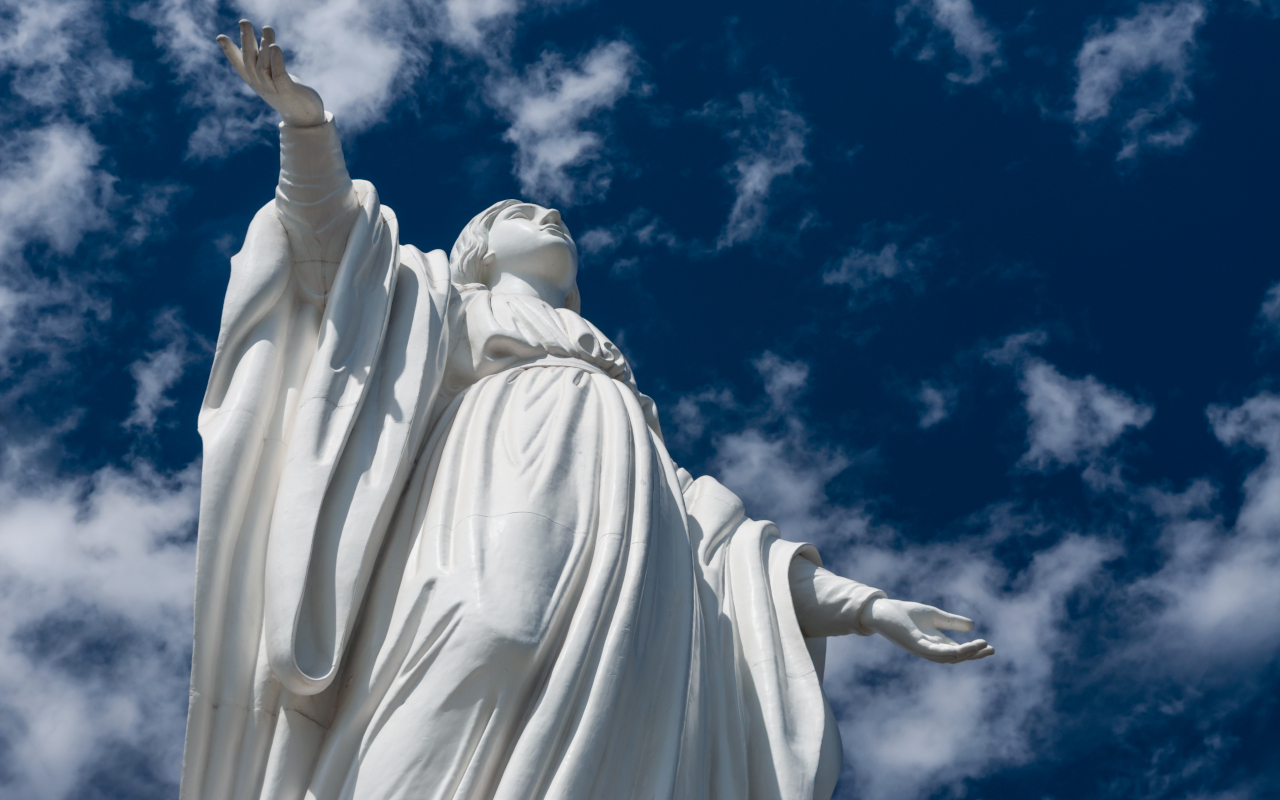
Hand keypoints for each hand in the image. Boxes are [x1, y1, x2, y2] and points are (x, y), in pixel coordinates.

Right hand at [216, 20, 324, 127]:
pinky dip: (276, 60)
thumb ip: (260, 60)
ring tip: (267, 28)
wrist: (305, 116)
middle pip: (250, 61)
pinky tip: (275, 46)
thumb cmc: (286, 92)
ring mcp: (273, 89)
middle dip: (246, 40)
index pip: (239, 65)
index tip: (220, 37)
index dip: (230, 52)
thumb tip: (246, 42)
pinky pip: (279, 75)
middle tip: (244, 21)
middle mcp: (261, 85)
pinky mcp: (288, 91)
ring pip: (264, 66)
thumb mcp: (269, 76)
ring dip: (264, 46)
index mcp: (255, 81)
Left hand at [862, 598, 993, 663]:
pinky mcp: (914, 645)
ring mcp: (923, 649)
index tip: (991, 647)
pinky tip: (960, 650)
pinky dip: (948, 653)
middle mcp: (932, 649)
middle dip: (974, 655)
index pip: (960, 651)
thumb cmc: (905, 614)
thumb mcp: (934, 615)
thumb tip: (972, 626)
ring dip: (965, 654)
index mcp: (937, 643)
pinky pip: (933, 653)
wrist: (882, 611)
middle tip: (990, 649)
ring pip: (948, 657)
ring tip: (980, 646)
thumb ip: (951, 622)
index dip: (975, 651)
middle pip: (957, 657)